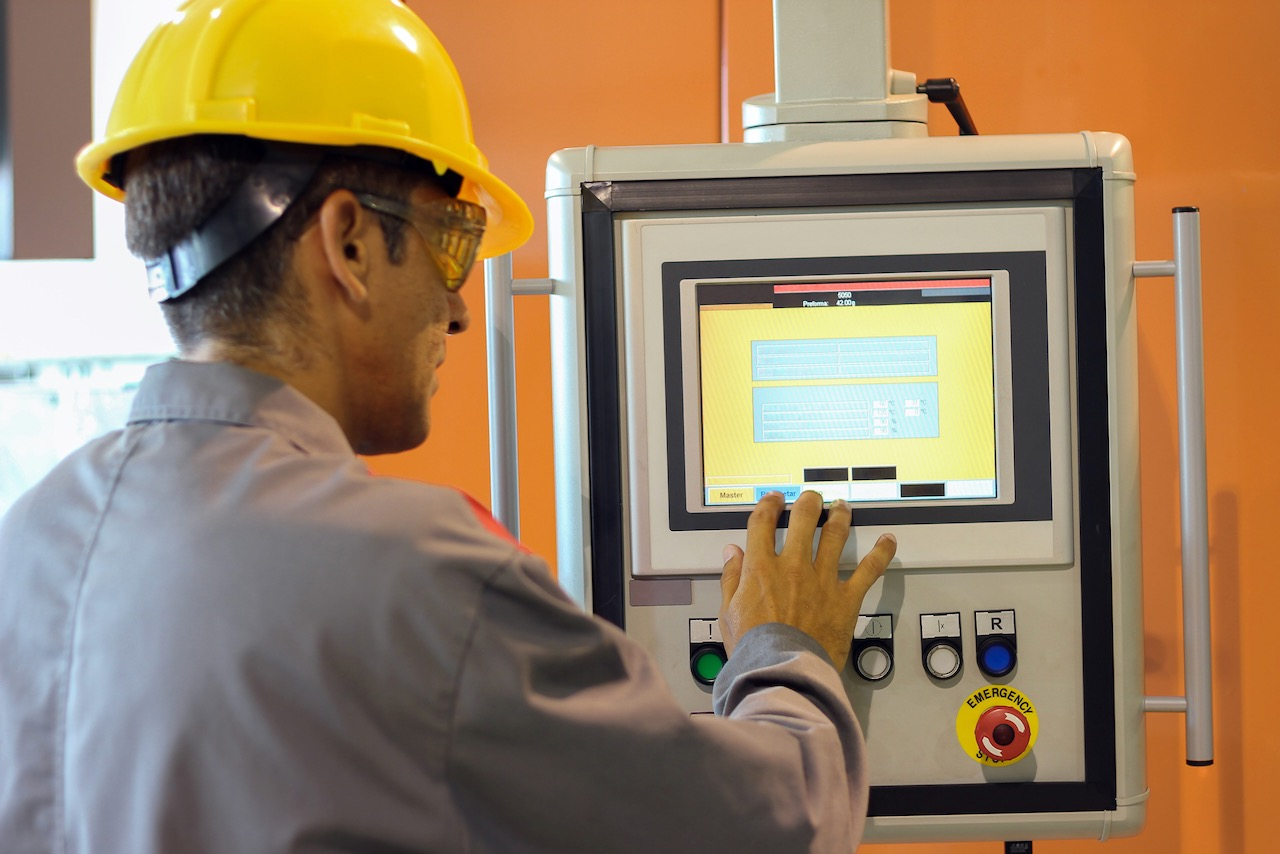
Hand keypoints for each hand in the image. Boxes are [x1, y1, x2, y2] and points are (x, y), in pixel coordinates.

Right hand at [718, 491, 896, 668]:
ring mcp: (822, 580)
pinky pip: (869, 570)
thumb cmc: (755, 649)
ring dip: (839, 516)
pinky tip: (887, 541)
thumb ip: (731, 578)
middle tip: (811, 498)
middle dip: (808, 502)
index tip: (773, 500)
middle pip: (804, 519)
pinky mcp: (846, 598)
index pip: (763, 523)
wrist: (782, 671)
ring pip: (835, 535)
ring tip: (841, 507)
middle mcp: (793, 567)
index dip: (769, 505)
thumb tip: (732, 553)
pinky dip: (881, 553)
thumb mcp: (728, 613)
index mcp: (761, 569)